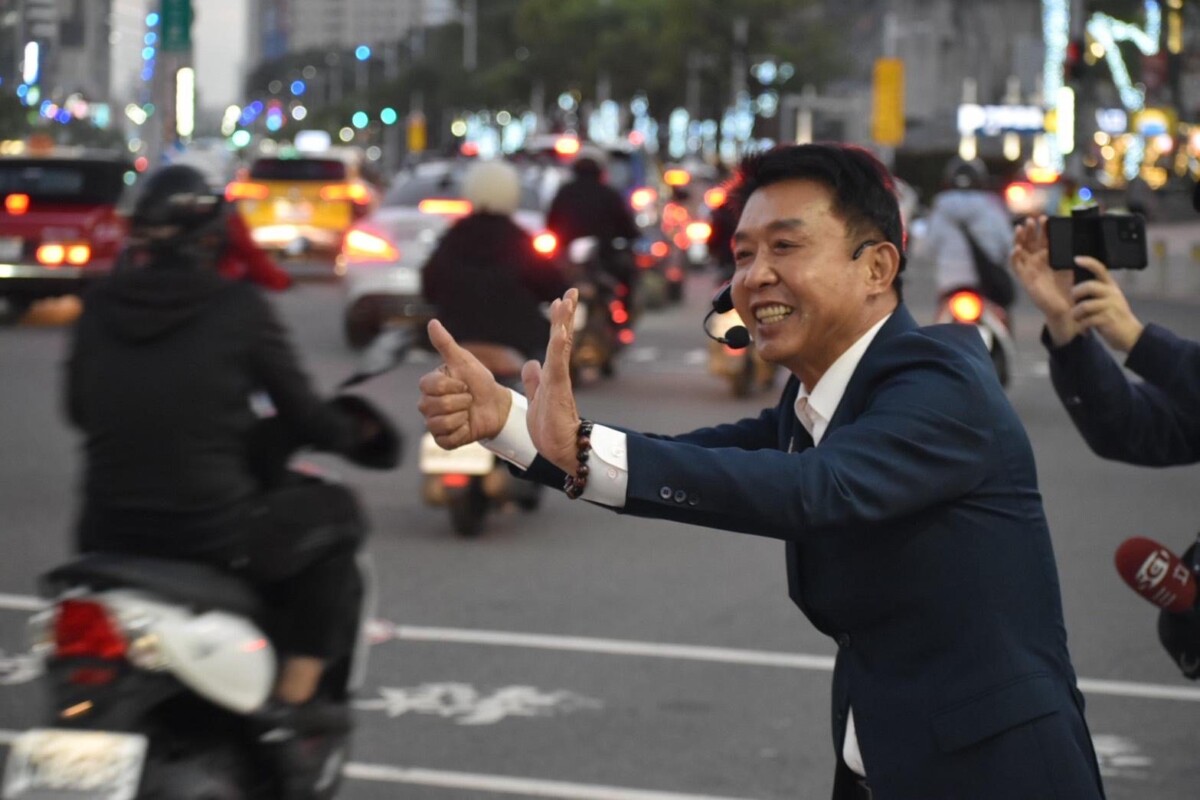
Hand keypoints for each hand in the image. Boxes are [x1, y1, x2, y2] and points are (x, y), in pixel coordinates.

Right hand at [417, 320, 511, 448]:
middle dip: (461, 401)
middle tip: (469, 399)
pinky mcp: (443, 440)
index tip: (464, 383)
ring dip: (462, 417)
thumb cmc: (479, 381)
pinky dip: (462, 432)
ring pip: (441, 423)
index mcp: (429, 385)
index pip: (432, 386)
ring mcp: (433, 423)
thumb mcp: (464, 361)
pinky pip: (447, 439)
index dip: (453, 386)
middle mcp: (426, 404)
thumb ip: (446, 343)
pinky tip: (467, 425)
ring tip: (468, 412)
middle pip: (436, 406)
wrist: (496, 405)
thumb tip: (433, 322)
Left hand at [522, 288, 581, 473]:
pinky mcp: (559, 391)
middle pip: (562, 338)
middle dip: (565, 315)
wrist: (562, 451)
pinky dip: (559, 347)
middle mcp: (558, 374)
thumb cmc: (551, 430)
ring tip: (566, 301)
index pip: (554, 343)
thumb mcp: (535, 400)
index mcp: (551, 376)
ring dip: (564, 323)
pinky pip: (558, 365)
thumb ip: (534, 381)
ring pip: (562, 346)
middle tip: (570, 292)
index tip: (558, 302)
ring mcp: (560, 381)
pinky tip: (560, 332)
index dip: (556, 322)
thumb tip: (530, 363)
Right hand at [1011, 216, 1077, 344]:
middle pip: (1030, 241)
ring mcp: (1030, 268)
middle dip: (1030, 230)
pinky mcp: (1025, 279)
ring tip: (1020, 228)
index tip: (1047, 218)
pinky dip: (1014, 257)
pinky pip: (1016, 266)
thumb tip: (1079, 237)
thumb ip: (1074, 253)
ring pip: (1020, 250)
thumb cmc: (1073, 287)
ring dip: (1019, 239)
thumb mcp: (1075, 266)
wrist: (1068, 307)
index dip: (1044, 228)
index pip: (1044, 238)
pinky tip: (1016, 249)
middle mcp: (1038, 260)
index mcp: (1050, 256)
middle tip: (1031, 220)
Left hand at [1070, 257, 1144, 352]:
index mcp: (1111, 287)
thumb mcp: (1108, 300)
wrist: (1130, 335)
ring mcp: (1111, 306)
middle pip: (1089, 286)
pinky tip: (1085, 328)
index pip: (1101, 269)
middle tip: (1073, 301)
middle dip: (1075, 293)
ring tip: (1078, 319)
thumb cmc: (1115, 316)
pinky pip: (1087, 320)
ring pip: (1084, 305)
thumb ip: (1097, 292)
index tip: (1077, 259)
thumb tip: (1077, 286)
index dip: (1089, 263)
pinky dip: (1082, 325)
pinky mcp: (1108, 319)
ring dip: (1076, 314)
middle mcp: (1112, 293)